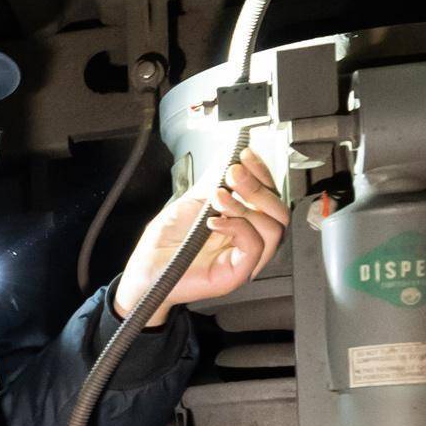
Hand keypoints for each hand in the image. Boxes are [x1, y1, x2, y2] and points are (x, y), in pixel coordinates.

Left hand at [112, 151, 287, 325]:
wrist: (145, 268)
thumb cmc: (166, 241)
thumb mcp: (192, 201)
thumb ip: (215, 180)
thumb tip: (230, 152)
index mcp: (243, 222)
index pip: (270, 196)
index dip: (261, 173)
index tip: (245, 155)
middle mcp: (249, 240)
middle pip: (280, 212)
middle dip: (258, 186)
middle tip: (234, 174)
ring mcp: (246, 259)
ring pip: (273, 228)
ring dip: (246, 205)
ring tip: (219, 198)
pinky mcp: (237, 273)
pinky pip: (254, 246)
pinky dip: (237, 227)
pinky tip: (213, 221)